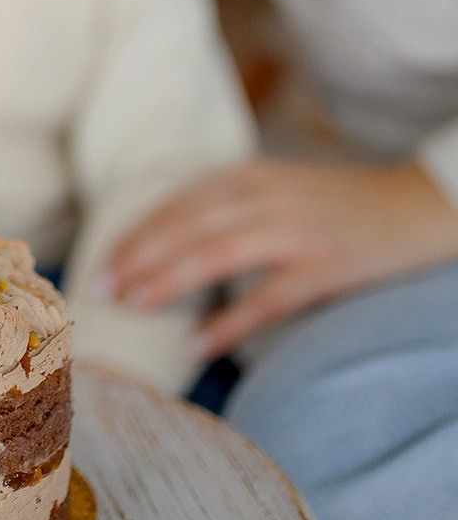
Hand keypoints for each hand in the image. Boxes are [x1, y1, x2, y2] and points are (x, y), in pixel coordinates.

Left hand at [103, 158, 457, 359]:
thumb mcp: (274, 188)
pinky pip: (268, 298)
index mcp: (247, 175)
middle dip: (138, 257)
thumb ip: (226, 206)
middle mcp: (265, 197)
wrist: (415, 204)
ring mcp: (295, 231)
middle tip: (103, 289)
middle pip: (186, 227)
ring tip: (136, 306)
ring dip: (170, 281)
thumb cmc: (333, 204)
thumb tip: (165, 244)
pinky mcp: (325, 267)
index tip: (103, 262)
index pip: (175, 204)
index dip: (135, 234)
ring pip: (217, 255)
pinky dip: (230, 321)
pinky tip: (199, 344)